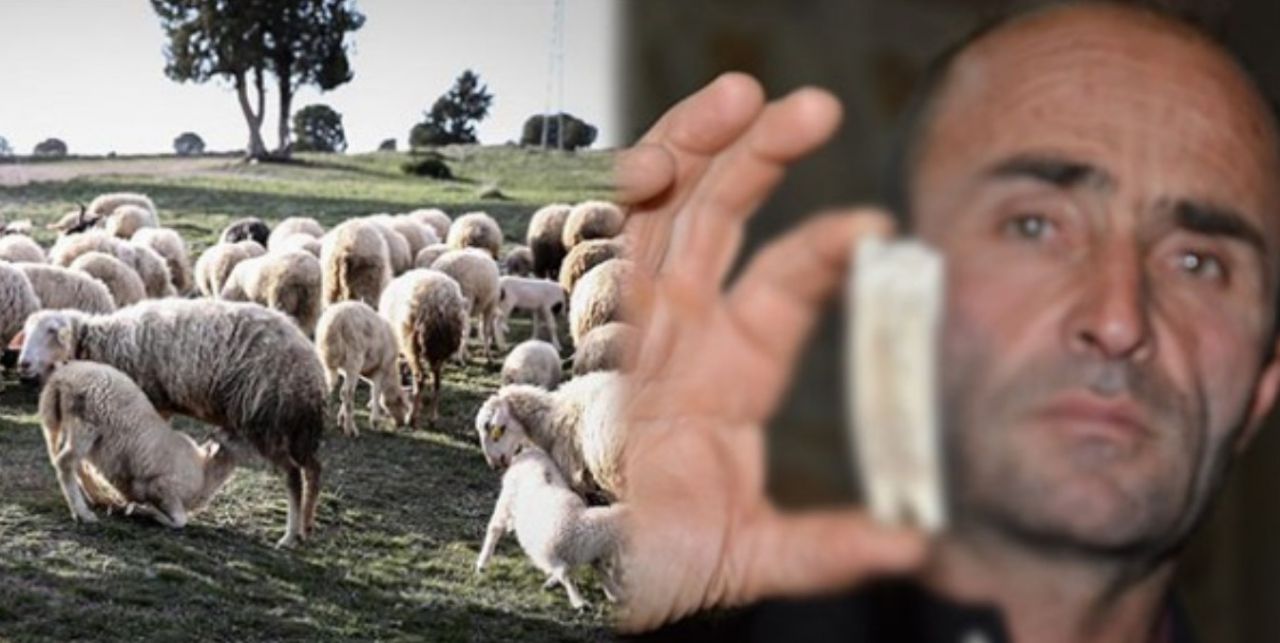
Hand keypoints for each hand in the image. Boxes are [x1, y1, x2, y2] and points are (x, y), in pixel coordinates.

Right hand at [616, 73, 927, 631]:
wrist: (591, 586)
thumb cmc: (665, 564)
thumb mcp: (757, 552)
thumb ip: (831, 544)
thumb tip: (916, 542)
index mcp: (734, 366)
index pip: (787, 279)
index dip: (828, 246)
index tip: (881, 228)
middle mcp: (683, 330)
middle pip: (720, 216)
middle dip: (760, 154)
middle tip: (812, 105)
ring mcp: (631, 322)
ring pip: (660, 210)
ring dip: (693, 145)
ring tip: (737, 96)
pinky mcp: (588, 331)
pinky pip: (601, 249)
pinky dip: (618, 201)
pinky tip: (651, 162)